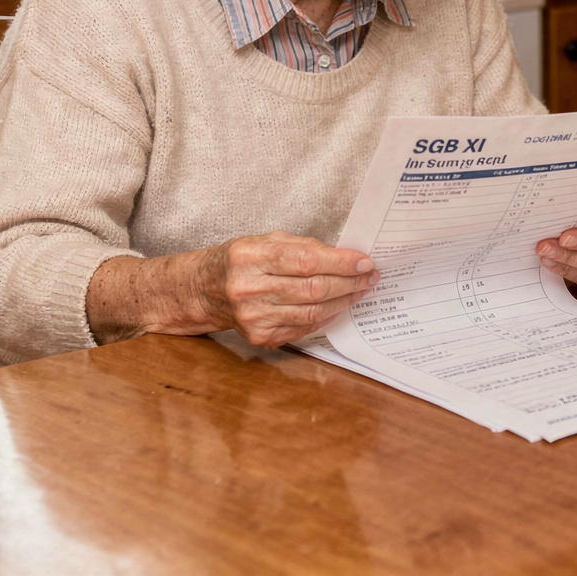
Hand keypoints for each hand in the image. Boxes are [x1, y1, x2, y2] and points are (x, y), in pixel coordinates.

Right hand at [198, 231, 380, 347]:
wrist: (205, 290)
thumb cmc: (241, 260)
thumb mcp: (266, 240)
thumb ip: (303, 247)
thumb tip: (345, 257)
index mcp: (250, 256)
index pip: (306, 260)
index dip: (341, 262)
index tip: (365, 262)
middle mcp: (249, 288)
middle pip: (313, 288)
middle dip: (349, 282)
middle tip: (370, 277)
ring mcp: (253, 316)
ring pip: (312, 311)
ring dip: (343, 301)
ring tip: (360, 290)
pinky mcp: (259, 336)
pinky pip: (304, 327)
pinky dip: (326, 316)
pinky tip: (338, 305)